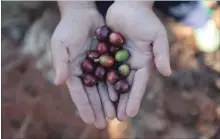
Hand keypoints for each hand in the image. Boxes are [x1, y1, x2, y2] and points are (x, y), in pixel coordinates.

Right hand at [51, 2, 114, 128]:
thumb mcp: (61, 44)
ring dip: (107, 102)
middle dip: (97, 109)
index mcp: (72, 71)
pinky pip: (111, 76)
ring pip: (102, 88)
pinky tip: (119, 97)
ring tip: (113, 115)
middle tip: (103, 123)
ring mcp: (96, 67)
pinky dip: (115, 87)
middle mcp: (84, 72)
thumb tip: (58, 82)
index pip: (78, 93)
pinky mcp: (106, 61)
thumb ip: (60, 63)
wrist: (83, 14)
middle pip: (91, 94)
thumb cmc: (69, 28)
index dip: (84, 107)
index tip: (89, 120)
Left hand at [106, 2, 171, 119]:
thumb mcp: (157, 35)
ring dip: (109, 95)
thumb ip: (162, 53)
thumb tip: (167, 73)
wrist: (128, 5)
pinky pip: (103, 69)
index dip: (134, 99)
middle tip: (116, 118)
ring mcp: (118, 60)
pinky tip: (93, 91)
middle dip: (121, 102)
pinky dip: (99, 80)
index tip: (129, 113)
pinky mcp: (108, 54)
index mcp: (143, 62)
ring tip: (105, 109)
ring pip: (112, 81)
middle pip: (125, 86)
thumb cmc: (145, 19)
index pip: (139, 84)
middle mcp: (131, 64)